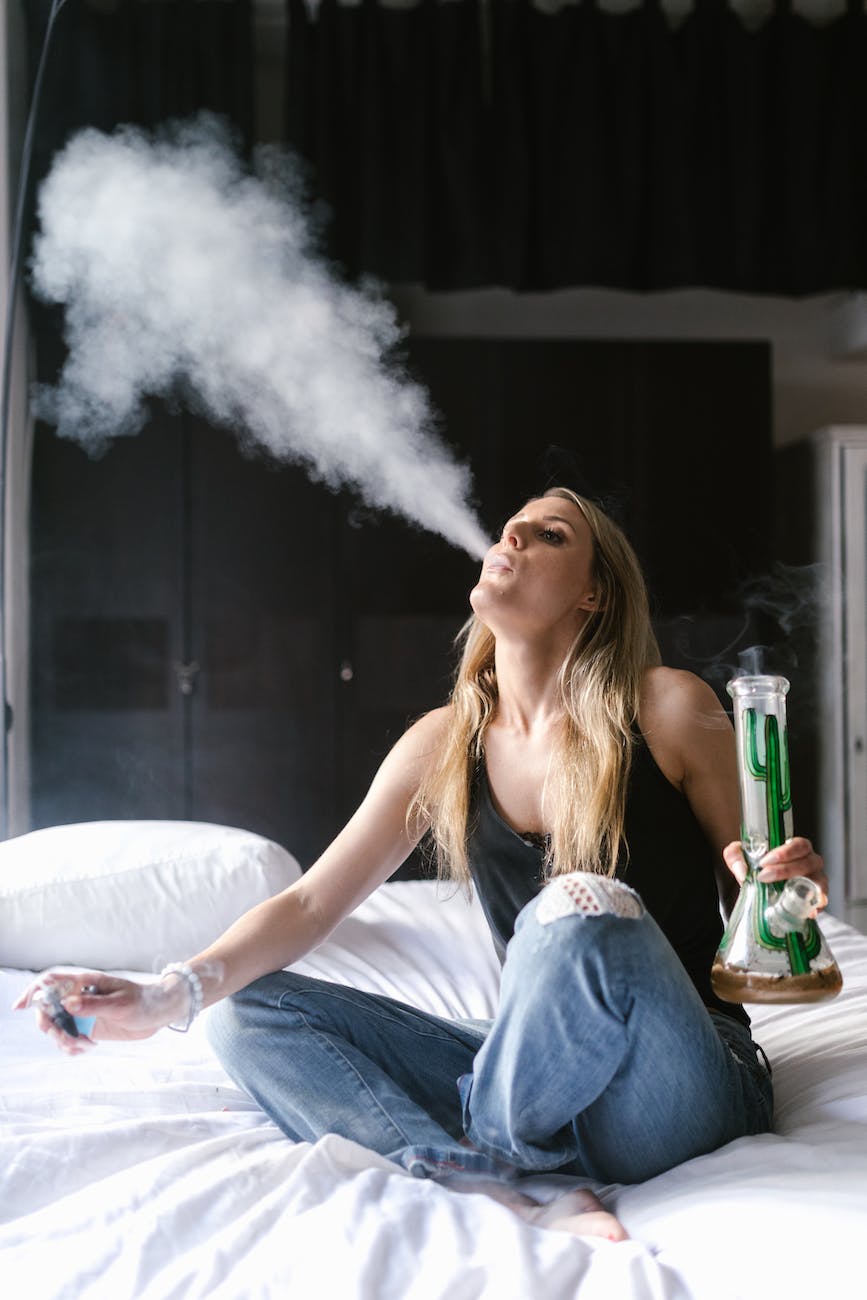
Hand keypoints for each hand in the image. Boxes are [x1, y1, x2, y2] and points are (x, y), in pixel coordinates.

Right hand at [13, 969, 187, 1055]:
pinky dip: (71, 1048)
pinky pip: (69, 1040)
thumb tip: (68, 1003)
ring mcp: (84, 1014)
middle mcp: (80, 998)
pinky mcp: (89, 1028)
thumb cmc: (143, 1001)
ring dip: (62, 1040)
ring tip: (83, 1045)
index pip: (51, 982)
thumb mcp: (120, 1003)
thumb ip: (94, 1004)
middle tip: (62, 1038)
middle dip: (48, 1026)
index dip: (33, 991)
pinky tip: (85, 1049)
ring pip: (57, 1028)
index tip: (21, 1006)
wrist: (160, 1013)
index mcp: (86, 983)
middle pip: (48, 1009)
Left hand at [722, 837, 828, 913]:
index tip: (764, 861)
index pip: (799, 845)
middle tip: (764, 877)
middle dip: (785, 869)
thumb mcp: (742, 857)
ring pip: (818, 881)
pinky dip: (816, 906)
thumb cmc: (758, 868)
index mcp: (796, 848)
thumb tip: (742, 870)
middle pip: (809, 862)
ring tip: (784, 894)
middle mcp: (810, 862)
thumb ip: (735, 856)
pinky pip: (821, 902)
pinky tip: (807, 911)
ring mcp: (816, 880)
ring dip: (803, 887)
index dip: (785, 852)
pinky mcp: (817, 899)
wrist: (762, 890)